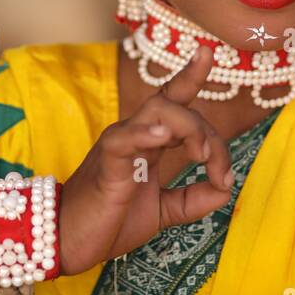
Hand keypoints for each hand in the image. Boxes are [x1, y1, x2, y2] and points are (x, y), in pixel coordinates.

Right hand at [57, 46, 233, 275]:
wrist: (69, 242)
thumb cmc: (110, 220)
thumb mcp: (163, 211)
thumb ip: (194, 198)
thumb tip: (226, 189)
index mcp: (149, 142)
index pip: (173, 100)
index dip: (190, 75)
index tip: (207, 51)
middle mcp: (135, 134)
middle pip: (177, 106)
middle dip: (208, 133)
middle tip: (219, 172)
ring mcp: (119, 144)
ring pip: (158, 111)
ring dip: (189, 129)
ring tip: (201, 156)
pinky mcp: (106, 163)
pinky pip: (125, 138)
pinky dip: (146, 133)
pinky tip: (163, 136)